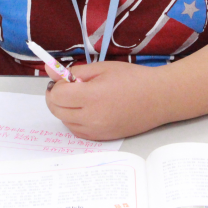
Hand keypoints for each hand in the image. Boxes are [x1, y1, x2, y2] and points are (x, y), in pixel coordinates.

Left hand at [44, 61, 171, 140]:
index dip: (57, 85)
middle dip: (58, 97)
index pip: (56, 96)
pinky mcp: (101, 138)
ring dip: (66, 109)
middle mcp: (91, 118)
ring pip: (65, 121)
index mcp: (92, 97)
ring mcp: (96, 131)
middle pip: (56, 110)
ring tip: (83, 97)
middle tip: (71, 86)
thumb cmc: (133, 79)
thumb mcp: (102, 68)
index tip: (67, 78)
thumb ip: (74, 71)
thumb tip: (48, 69)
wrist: (158, 98)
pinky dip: (75, 120)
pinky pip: (76, 130)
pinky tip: (89, 109)